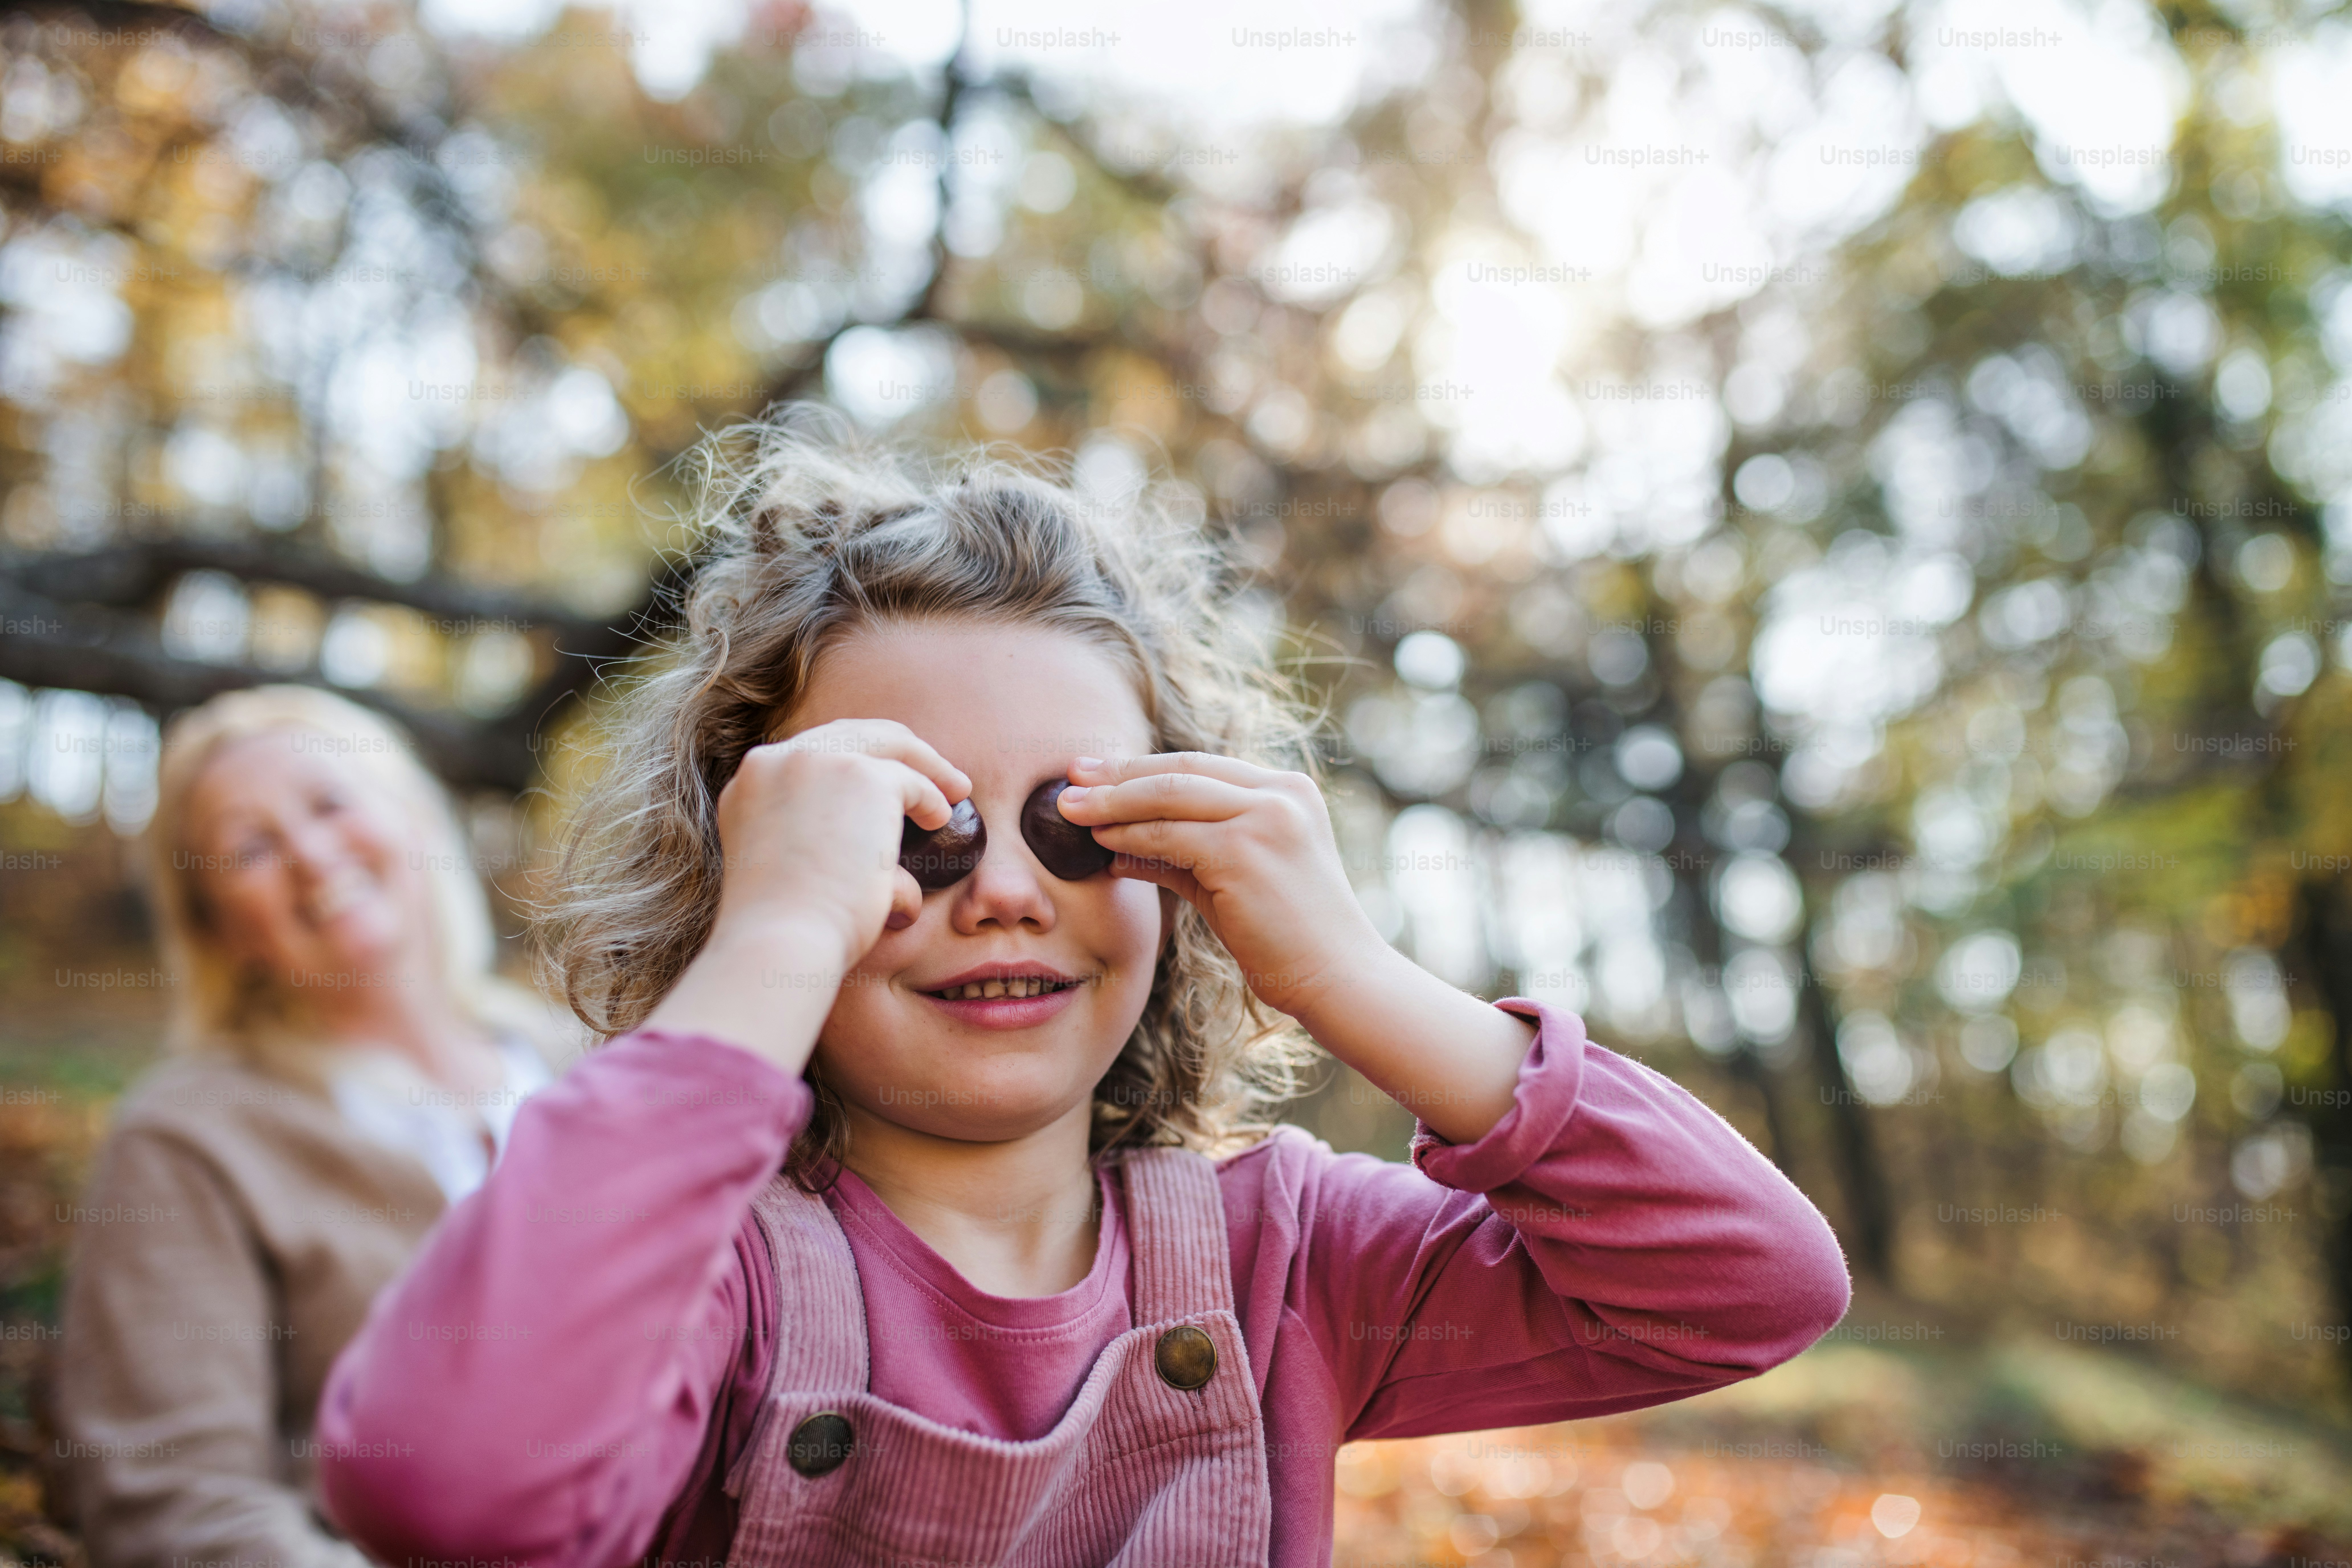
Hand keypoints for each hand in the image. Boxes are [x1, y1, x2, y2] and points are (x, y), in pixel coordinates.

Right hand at [709, 719, 968, 969]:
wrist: (782, 942)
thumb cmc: (788, 929)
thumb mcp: (787, 869)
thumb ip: (816, 842)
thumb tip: (890, 861)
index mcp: (752, 783)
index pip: (813, 753)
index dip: (856, 758)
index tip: (885, 776)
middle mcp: (777, 761)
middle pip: (850, 734)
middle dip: (897, 749)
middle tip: (934, 772)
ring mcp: (817, 762)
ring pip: (887, 745)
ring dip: (926, 765)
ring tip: (956, 788)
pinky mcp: (861, 776)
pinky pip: (910, 780)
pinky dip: (932, 797)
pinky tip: (942, 819)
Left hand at [1051, 753, 1381, 1026]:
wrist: (1340, 979)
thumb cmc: (1288, 937)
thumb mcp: (1234, 879)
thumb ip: (1184, 853)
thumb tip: (1117, 842)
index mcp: (1287, 790)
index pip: (1201, 766)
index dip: (1143, 767)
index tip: (1096, 772)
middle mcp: (1281, 793)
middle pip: (1182, 769)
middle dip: (1118, 773)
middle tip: (1069, 779)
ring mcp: (1267, 817)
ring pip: (1169, 795)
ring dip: (1113, 803)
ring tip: (1069, 811)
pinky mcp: (1246, 850)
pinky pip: (1169, 836)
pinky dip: (1130, 837)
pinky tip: (1102, 845)